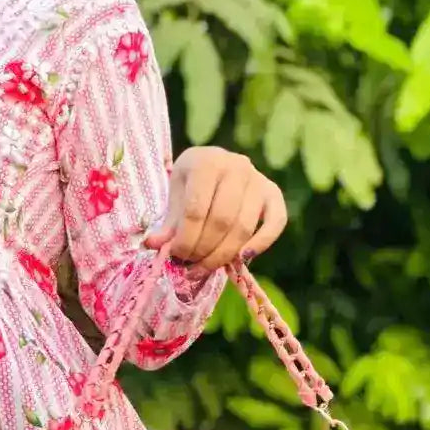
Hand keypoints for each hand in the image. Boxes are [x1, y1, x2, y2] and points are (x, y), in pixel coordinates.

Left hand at [142, 146, 286, 269]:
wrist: (213, 163)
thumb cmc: (191, 181)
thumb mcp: (176, 195)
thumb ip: (169, 222)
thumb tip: (153, 245)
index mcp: (206, 162)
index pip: (196, 210)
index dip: (186, 239)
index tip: (177, 256)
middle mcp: (237, 166)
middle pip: (221, 221)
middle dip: (204, 249)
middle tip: (191, 265)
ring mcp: (258, 179)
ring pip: (243, 227)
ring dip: (224, 254)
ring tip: (206, 267)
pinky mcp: (273, 193)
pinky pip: (276, 222)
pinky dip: (261, 244)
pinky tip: (243, 259)